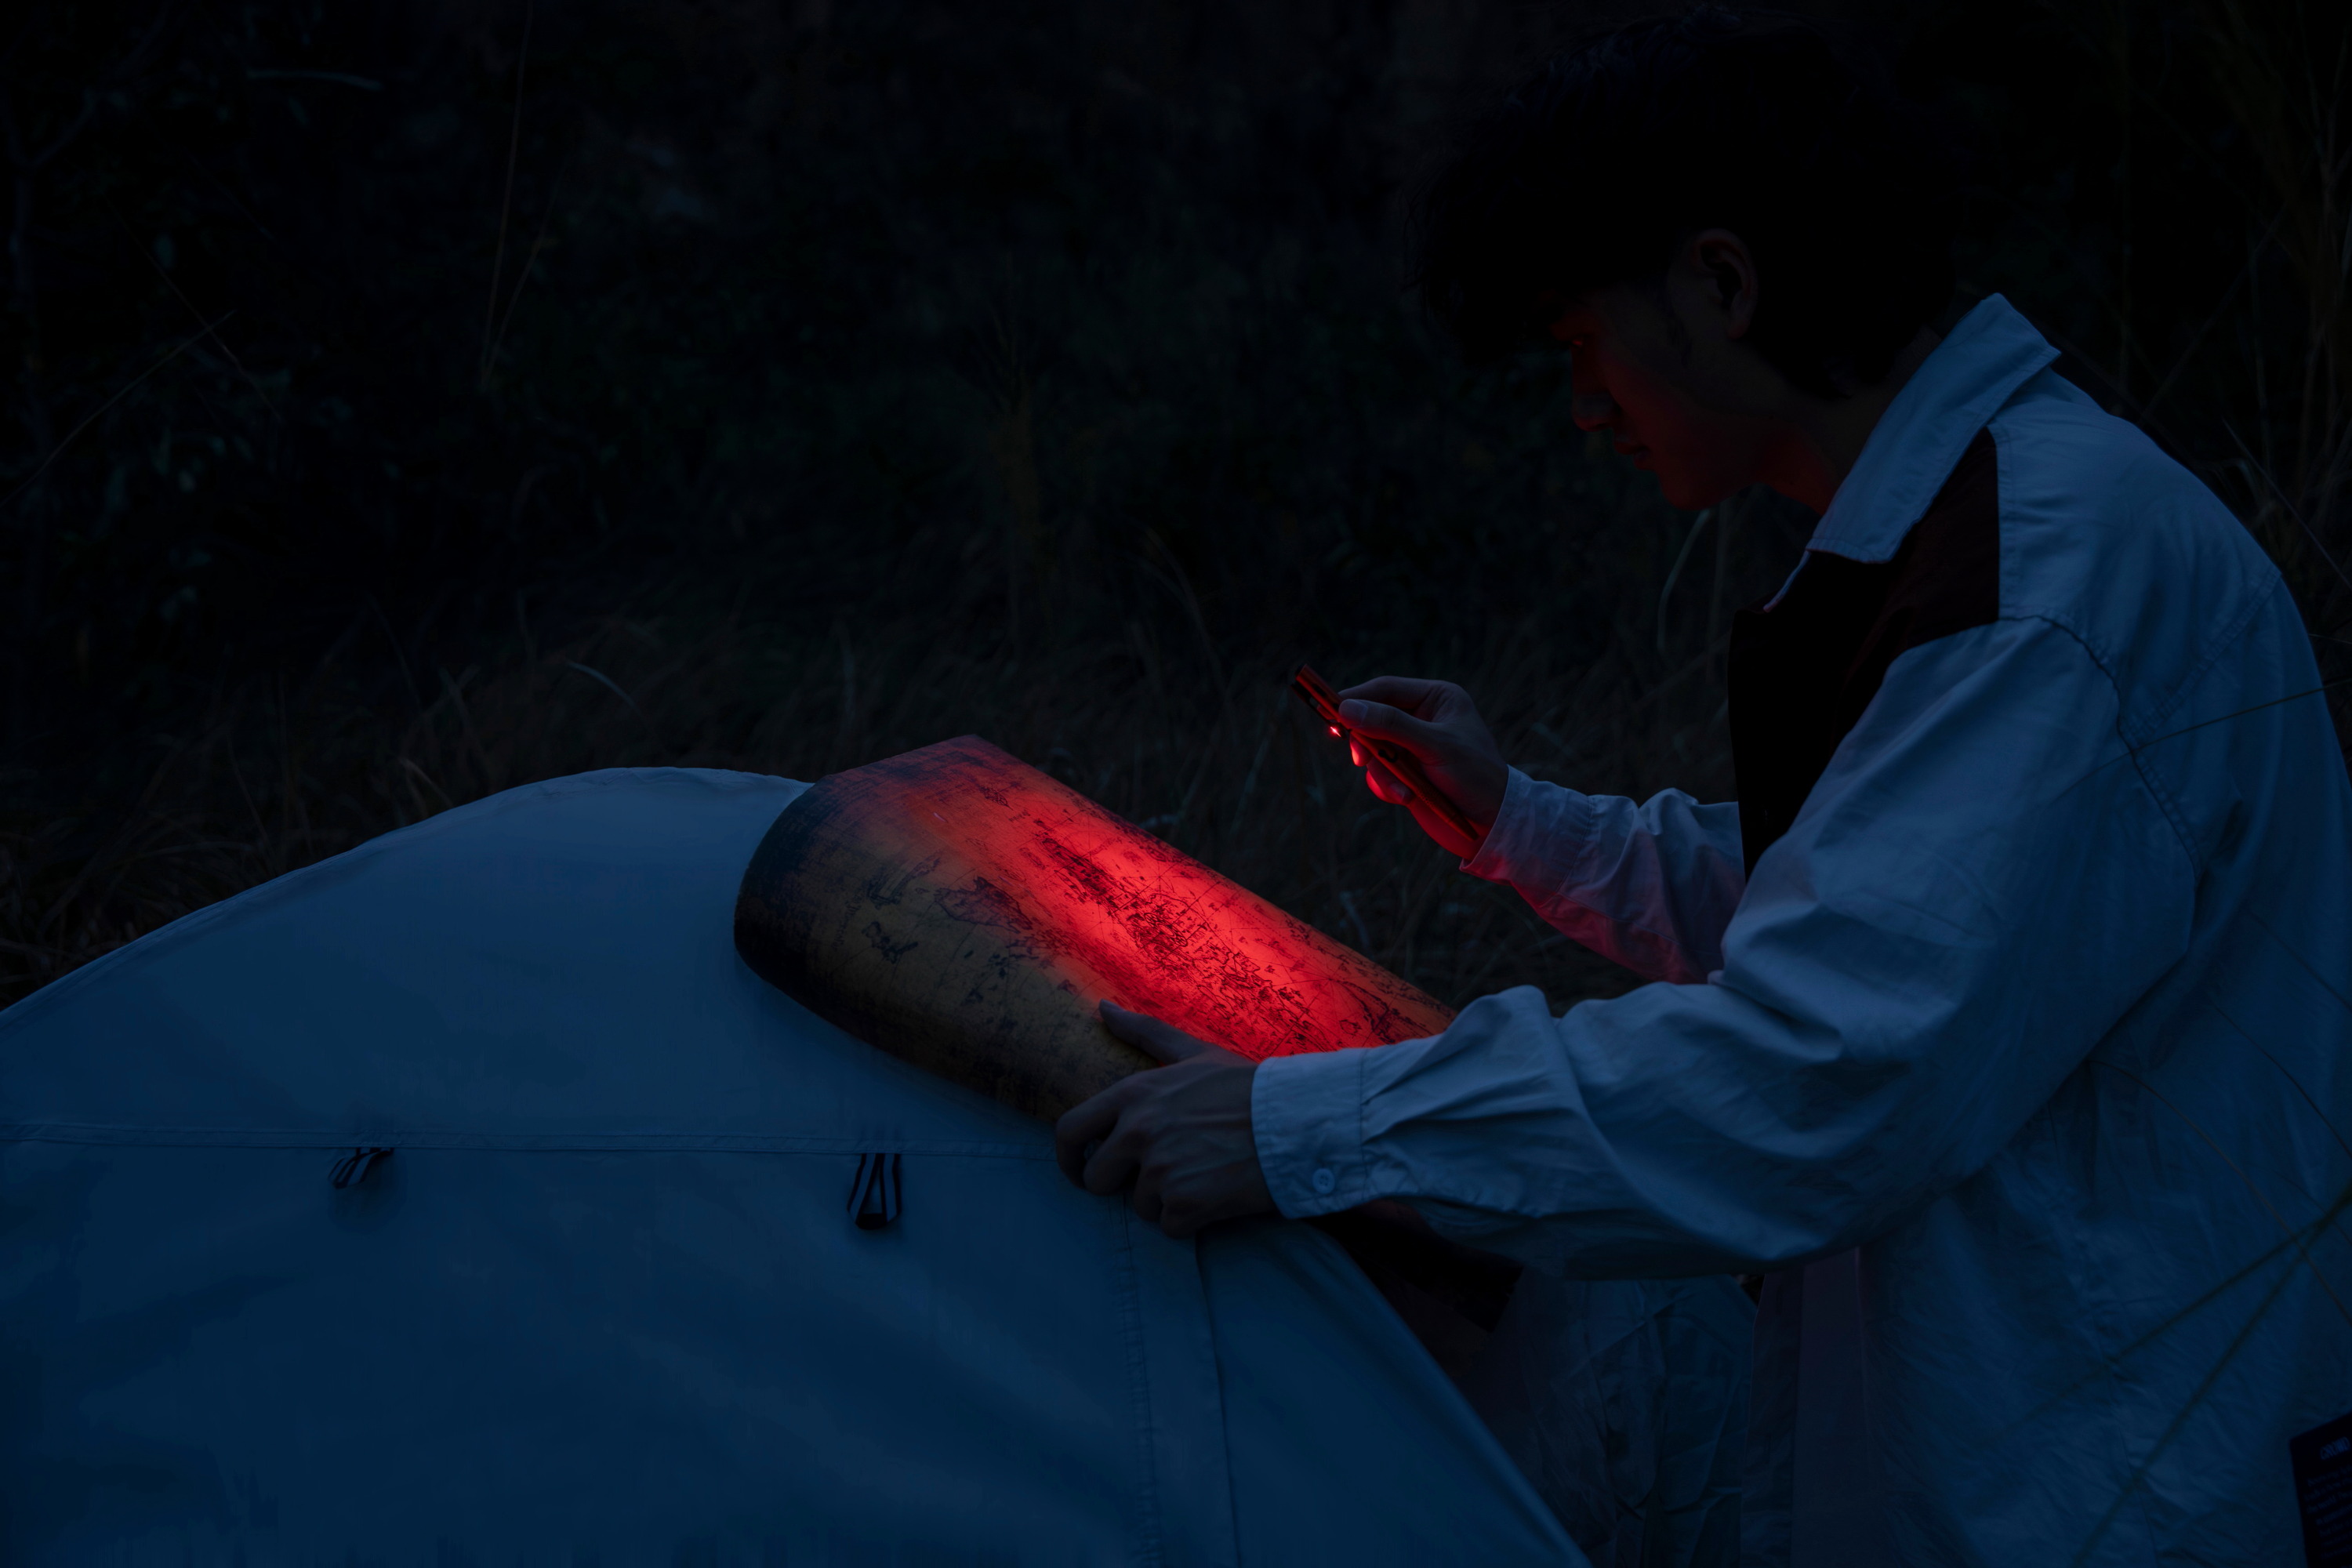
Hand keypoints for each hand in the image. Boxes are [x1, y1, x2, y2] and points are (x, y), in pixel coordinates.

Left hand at [1054, 1001, 1273, 1237]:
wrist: (1297, 1120)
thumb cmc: (1247, 1086)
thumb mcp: (1193, 1052)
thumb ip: (1143, 1032)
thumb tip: (1103, 1007)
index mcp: (1133, 1094)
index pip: (1069, 1130)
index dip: (1067, 1157)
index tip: (1081, 1169)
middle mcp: (1138, 1132)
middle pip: (1096, 1178)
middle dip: (1119, 1185)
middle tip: (1154, 1178)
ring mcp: (1160, 1169)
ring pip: (1139, 1206)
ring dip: (1164, 1200)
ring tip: (1202, 1176)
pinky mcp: (1185, 1203)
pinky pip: (1169, 1226)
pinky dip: (1190, 1219)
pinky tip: (1216, 1195)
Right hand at [1335, 676, 1508, 856]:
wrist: (1493, 824)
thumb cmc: (1475, 776)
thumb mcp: (1434, 746)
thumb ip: (1391, 724)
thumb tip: (1346, 708)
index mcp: (1436, 698)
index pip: (1385, 689)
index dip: (1356, 698)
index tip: (1331, 711)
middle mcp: (1422, 718)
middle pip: (1372, 718)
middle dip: (1366, 741)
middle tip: (1359, 757)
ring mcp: (1412, 746)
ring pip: (1372, 749)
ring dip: (1381, 772)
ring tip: (1400, 790)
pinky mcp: (1406, 772)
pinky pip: (1379, 773)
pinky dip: (1386, 786)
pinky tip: (1405, 797)